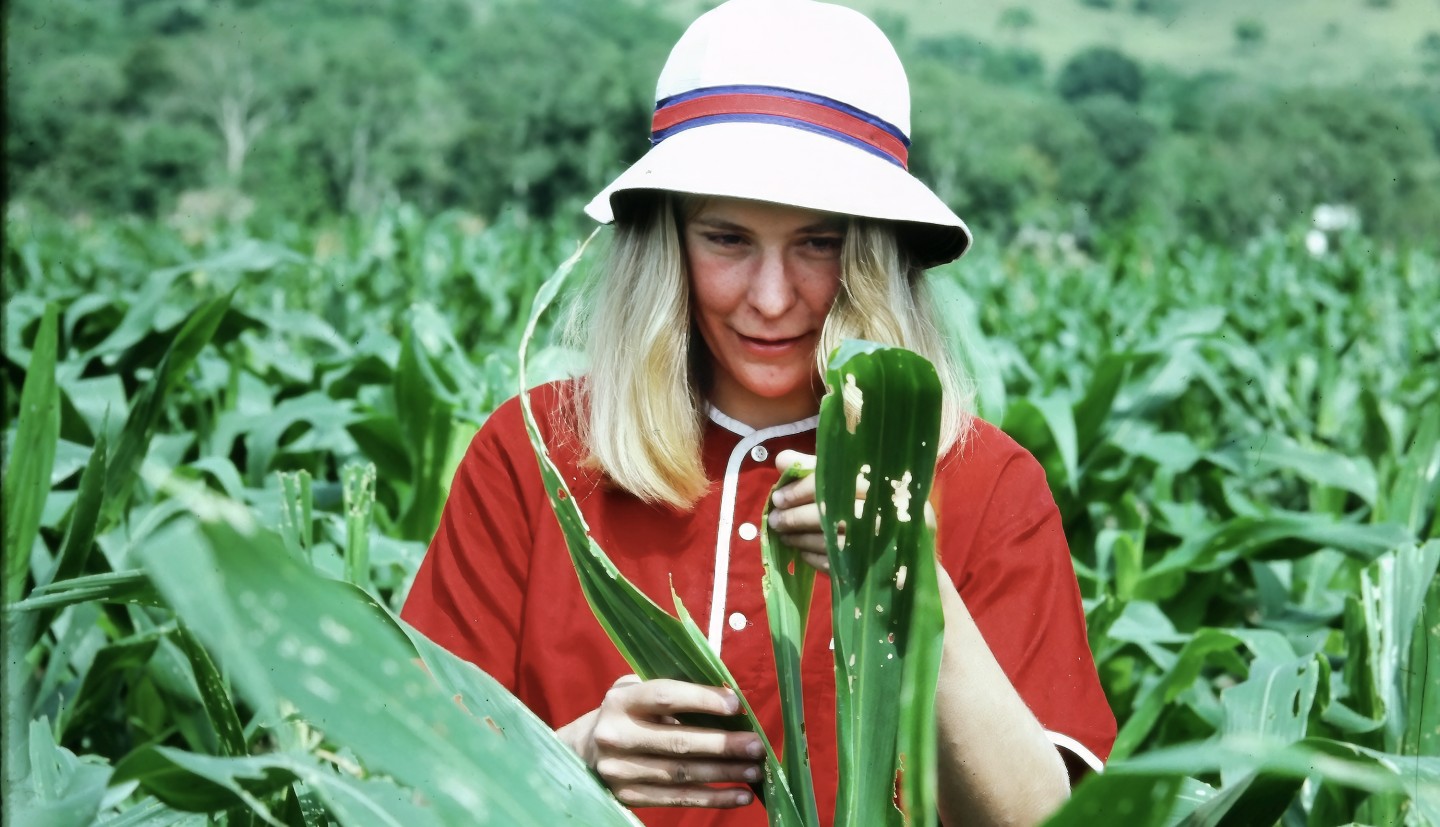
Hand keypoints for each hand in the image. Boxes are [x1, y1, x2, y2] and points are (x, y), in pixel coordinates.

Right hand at [557, 675, 762, 808]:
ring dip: (723, 774)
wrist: (582, 751)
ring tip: (754, 771)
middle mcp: (616, 735)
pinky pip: (677, 798)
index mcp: (621, 701)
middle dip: (722, 745)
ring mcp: (620, 770)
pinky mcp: (627, 796)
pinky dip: (711, 798)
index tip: (736, 705)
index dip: (702, 700)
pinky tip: (738, 795)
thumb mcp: (637, 691)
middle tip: (756, 745)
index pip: (665, 697)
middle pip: (677, 742)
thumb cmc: (625, 714)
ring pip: (680, 774)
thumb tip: (728, 697)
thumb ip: (674, 690)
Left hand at [767, 450, 934, 572]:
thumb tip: (781, 460)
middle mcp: (888, 508)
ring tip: (783, 535)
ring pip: (831, 539)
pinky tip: (802, 552)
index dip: (802, 488)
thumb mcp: (852, 483)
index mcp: (883, 480)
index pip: (836, 480)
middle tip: (774, 520)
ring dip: (801, 538)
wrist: (913, 559)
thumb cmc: (877, 510)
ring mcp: (886, 540)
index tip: (778, 497)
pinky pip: (838, 563)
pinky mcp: (879, 567)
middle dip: (796, 516)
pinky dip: (814, 557)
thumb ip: (818, 469)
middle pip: (832, 511)